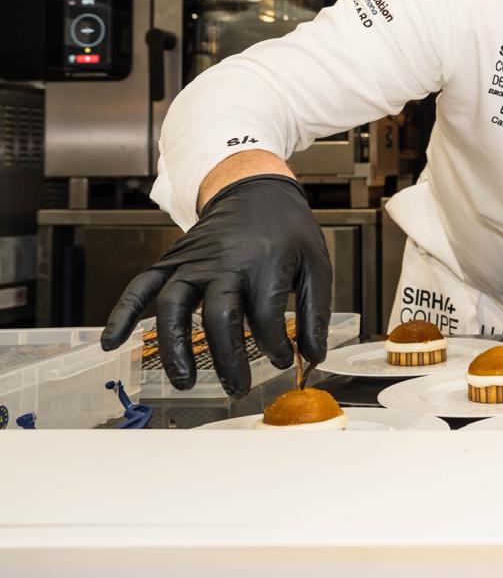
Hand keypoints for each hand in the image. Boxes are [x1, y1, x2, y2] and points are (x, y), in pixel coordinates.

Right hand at [100, 175, 331, 395]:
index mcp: (264, 263)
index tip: (283, 361)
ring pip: (174, 306)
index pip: (265, 317)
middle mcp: (224, 263)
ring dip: (174, 347)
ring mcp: (192, 262)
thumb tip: (314, 356)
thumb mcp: (316, 264)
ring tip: (184, 381)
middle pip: (219, 316)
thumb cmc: (287, 230)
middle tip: (237, 388)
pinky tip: (112, 342)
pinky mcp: (172, 260)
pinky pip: (141, 287)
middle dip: (227, 359)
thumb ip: (315, 311)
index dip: (275, 346)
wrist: (255, 190)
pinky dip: (123, 313)